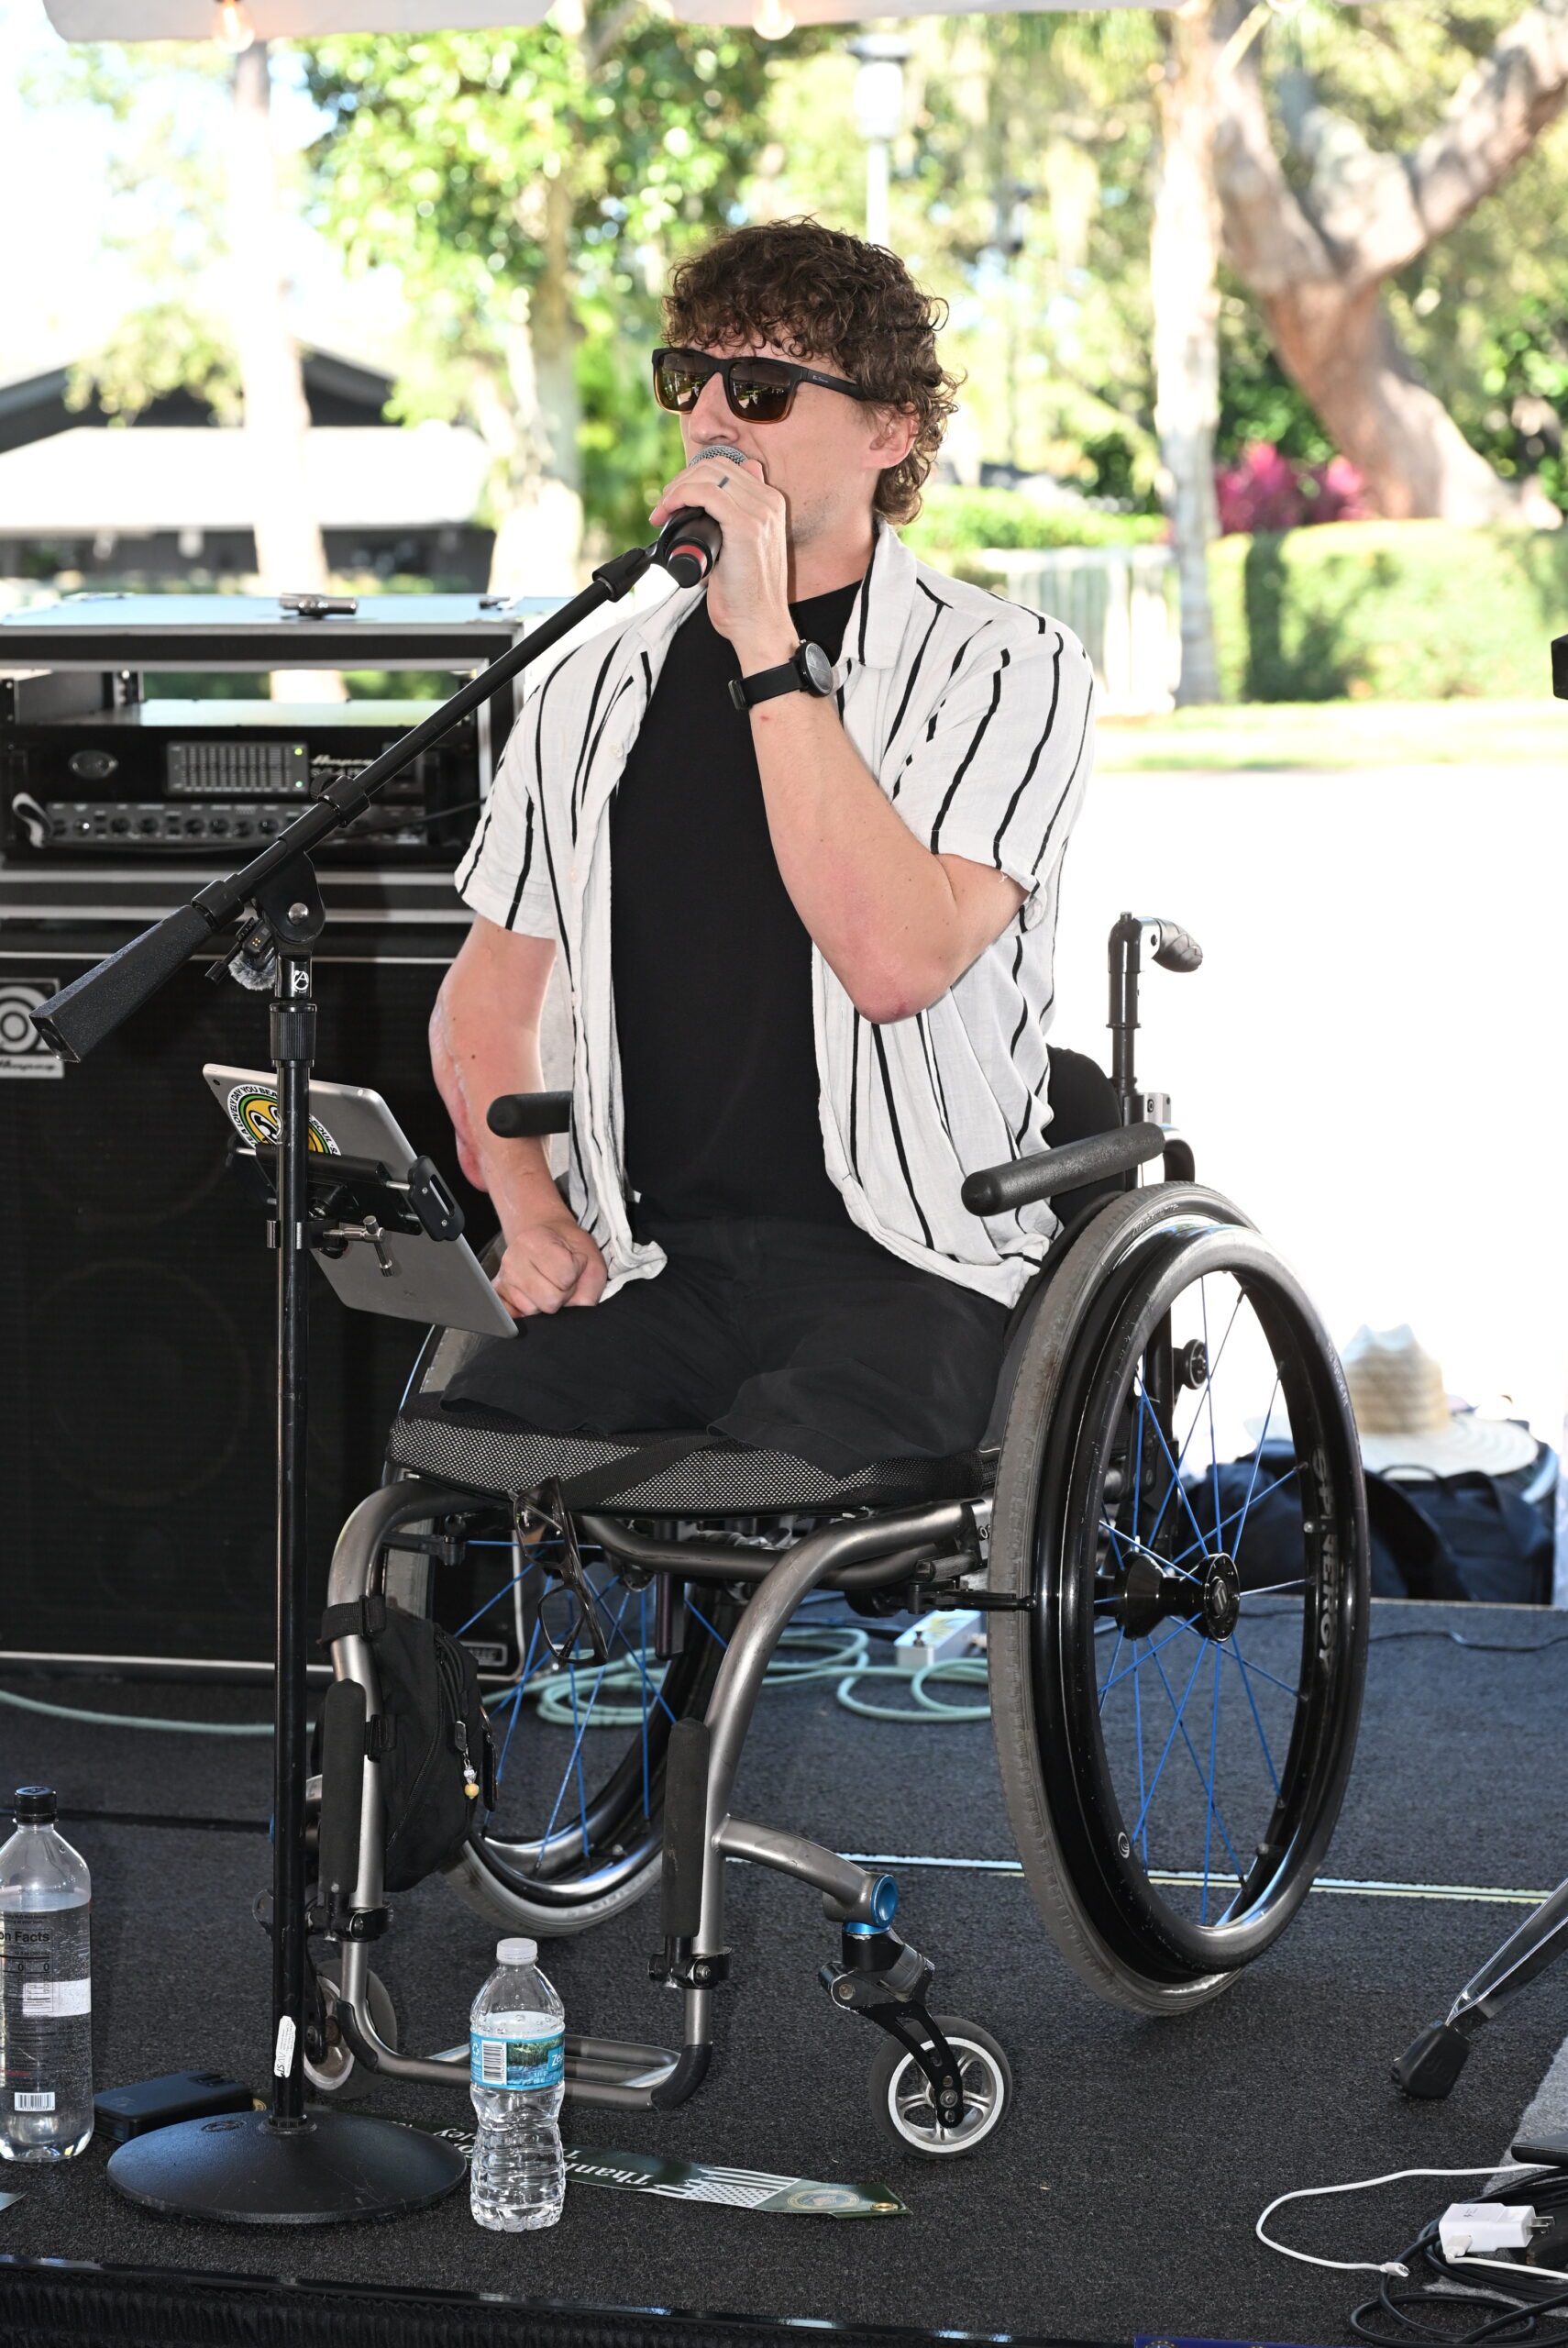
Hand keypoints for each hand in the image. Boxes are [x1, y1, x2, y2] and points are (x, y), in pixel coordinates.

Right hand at [494, 1213, 607, 1316]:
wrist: (549, 1236)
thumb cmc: (570, 1249)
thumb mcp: (591, 1260)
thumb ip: (589, 1289)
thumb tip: (576, 1315)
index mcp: (534, 1241)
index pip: (565, 1277)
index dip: (575, 1274)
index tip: (573, 1262)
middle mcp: (512, 1258)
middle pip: (549, 1301)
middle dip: (562, 1293)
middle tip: (561, 1278)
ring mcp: (503, 1277)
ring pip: (533, 1311)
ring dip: (546, 1302)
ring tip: (547, 1283)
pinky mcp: (497, 1294)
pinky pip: (516, 1317)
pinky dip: (530, 1310)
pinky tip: (534, 1295)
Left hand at [649, 451, 794, 666]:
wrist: (759, 625)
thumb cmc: (745, 598)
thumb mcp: (739, 552)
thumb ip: (727, 527)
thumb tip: (701, 511)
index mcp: (770, 504)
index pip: (728, 467)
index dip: (694, 476)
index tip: (675, 499)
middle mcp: (769, 502)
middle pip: (716, 465)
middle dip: (682, 479)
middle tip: (664, 505)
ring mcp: (760, 512)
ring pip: (709, 474)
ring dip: (677, 487)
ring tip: (662, 510)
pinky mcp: (746, 526)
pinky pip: (706, 493)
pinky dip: (681, 496)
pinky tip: (668, 511)